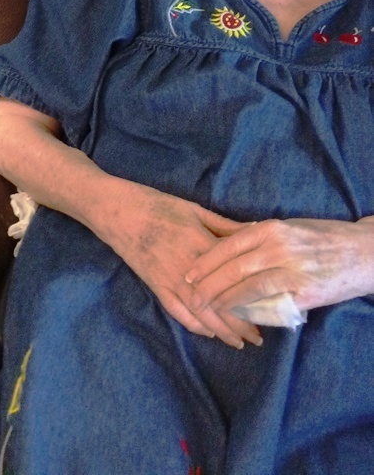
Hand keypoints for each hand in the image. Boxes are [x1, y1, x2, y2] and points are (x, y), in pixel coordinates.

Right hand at [102, 183, 262, 348]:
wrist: (119, 211)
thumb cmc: (158, 205)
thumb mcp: (194, 210)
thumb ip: (225, 225)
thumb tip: (258, 231)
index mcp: (201, 245)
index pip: (234, 277)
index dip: (252, 295)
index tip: (270, 307)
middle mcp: (188, 268)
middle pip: (220, 302)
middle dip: (240, 323)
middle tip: (259, 338)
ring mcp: (170, 280)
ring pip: (200, 312)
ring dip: (221, 330)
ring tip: (240, 342)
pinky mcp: (156, 285)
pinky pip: (177, 311)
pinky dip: (194, 325)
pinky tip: (210, 333)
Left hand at [182, 217, 373, 318]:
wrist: (363, 252)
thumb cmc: (323, 237)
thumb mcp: (289, 227)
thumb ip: (261, 235)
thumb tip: (230, 241)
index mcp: (270, 228)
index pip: (228, 245)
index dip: (206, 261)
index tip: (188, 272)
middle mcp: (278, 246)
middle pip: (232, 266)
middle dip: (207, 282)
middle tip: (189, 294)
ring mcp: (292, 269)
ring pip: (248, 285)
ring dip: (224, 299)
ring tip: (206, 308)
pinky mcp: (306, 292)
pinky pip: (272, 303)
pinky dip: (252, 311)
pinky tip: (238, 317)